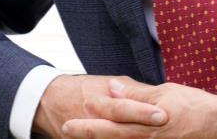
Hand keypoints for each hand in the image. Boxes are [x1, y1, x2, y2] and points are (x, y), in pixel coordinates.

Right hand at [33, 74, 167, 138]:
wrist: (51, 101)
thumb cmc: (84, 89)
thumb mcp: (106, 83)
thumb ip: (130, 90)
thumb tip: (156, 95)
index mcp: (99, 101)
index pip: (123, 108)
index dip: (143, 113)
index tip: (163, 115)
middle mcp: (94, 121)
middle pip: (121, 131)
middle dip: (142, 130)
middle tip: (164, 127)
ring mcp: (90, 137)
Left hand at [62, 79, 216, 138]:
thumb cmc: (194, 107)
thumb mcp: (165, 93)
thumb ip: (137, 94)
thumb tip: (113, 89)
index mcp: (146, 121)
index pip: (115, 116)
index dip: (97, 111)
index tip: (82, 104)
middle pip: (110, 137)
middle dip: (87, 132)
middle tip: (66, 127)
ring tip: (81, 137)